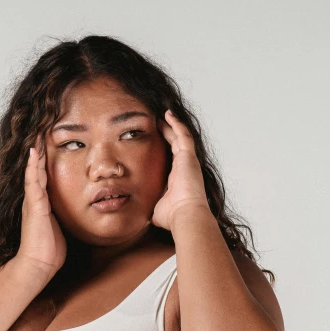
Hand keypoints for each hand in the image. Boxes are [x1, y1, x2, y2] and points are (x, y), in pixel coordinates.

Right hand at [16, 134, 66, 279]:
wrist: (37, 264)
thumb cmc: (49, 250)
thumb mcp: (61, 227)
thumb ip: (64, 216)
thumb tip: (78, 212)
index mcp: (41, 203)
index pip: (45, 176)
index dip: (47, 160)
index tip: (52, 142)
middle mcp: (35, 199)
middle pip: (38, 169)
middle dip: (41, 150)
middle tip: (43, 128)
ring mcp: (33, 202)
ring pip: (34, 171)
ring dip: (36, 152)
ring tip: (38, 133)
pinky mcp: (34, 206)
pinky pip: (33, 182)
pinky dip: (33, 167)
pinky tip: (34, 152)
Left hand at [151, 110, 209, 229]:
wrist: (184, 215)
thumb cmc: (172, 216)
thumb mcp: (155, 209)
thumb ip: (149, 207)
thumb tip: (140, 216)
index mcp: (177, 177)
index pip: (170, 157)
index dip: (164, 146)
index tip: (154, 138)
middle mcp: (184, 167)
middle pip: (176, 143)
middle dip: (167, 131)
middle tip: (157, 121)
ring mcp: (188, 161)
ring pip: (180, 136)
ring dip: (172, 124)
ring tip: (163, 114)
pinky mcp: (189, 156)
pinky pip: (183, 134)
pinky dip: (176, 124)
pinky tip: (167, 115)